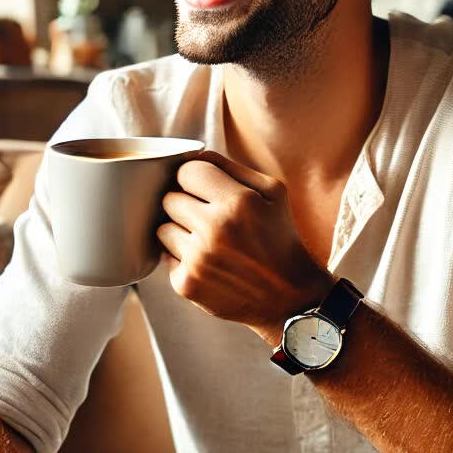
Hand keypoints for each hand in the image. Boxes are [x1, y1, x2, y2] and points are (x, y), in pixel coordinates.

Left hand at [157, 150, 328, 342]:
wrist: (290, 298)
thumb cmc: (280, 238)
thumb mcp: (273, 193)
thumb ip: (232, 168)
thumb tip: (195, 154)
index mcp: (238, 202)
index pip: (186, 171)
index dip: (194, 178)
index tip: (204, 188)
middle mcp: (215, 229)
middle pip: (169, 199)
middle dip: (186, 204)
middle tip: (207, 216)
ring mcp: (198, 259)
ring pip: (162, 228)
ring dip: (180, 231)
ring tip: (207, 241)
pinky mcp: (186, 283)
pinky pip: (166, 257)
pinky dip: (182, 258)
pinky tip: (208, 263)